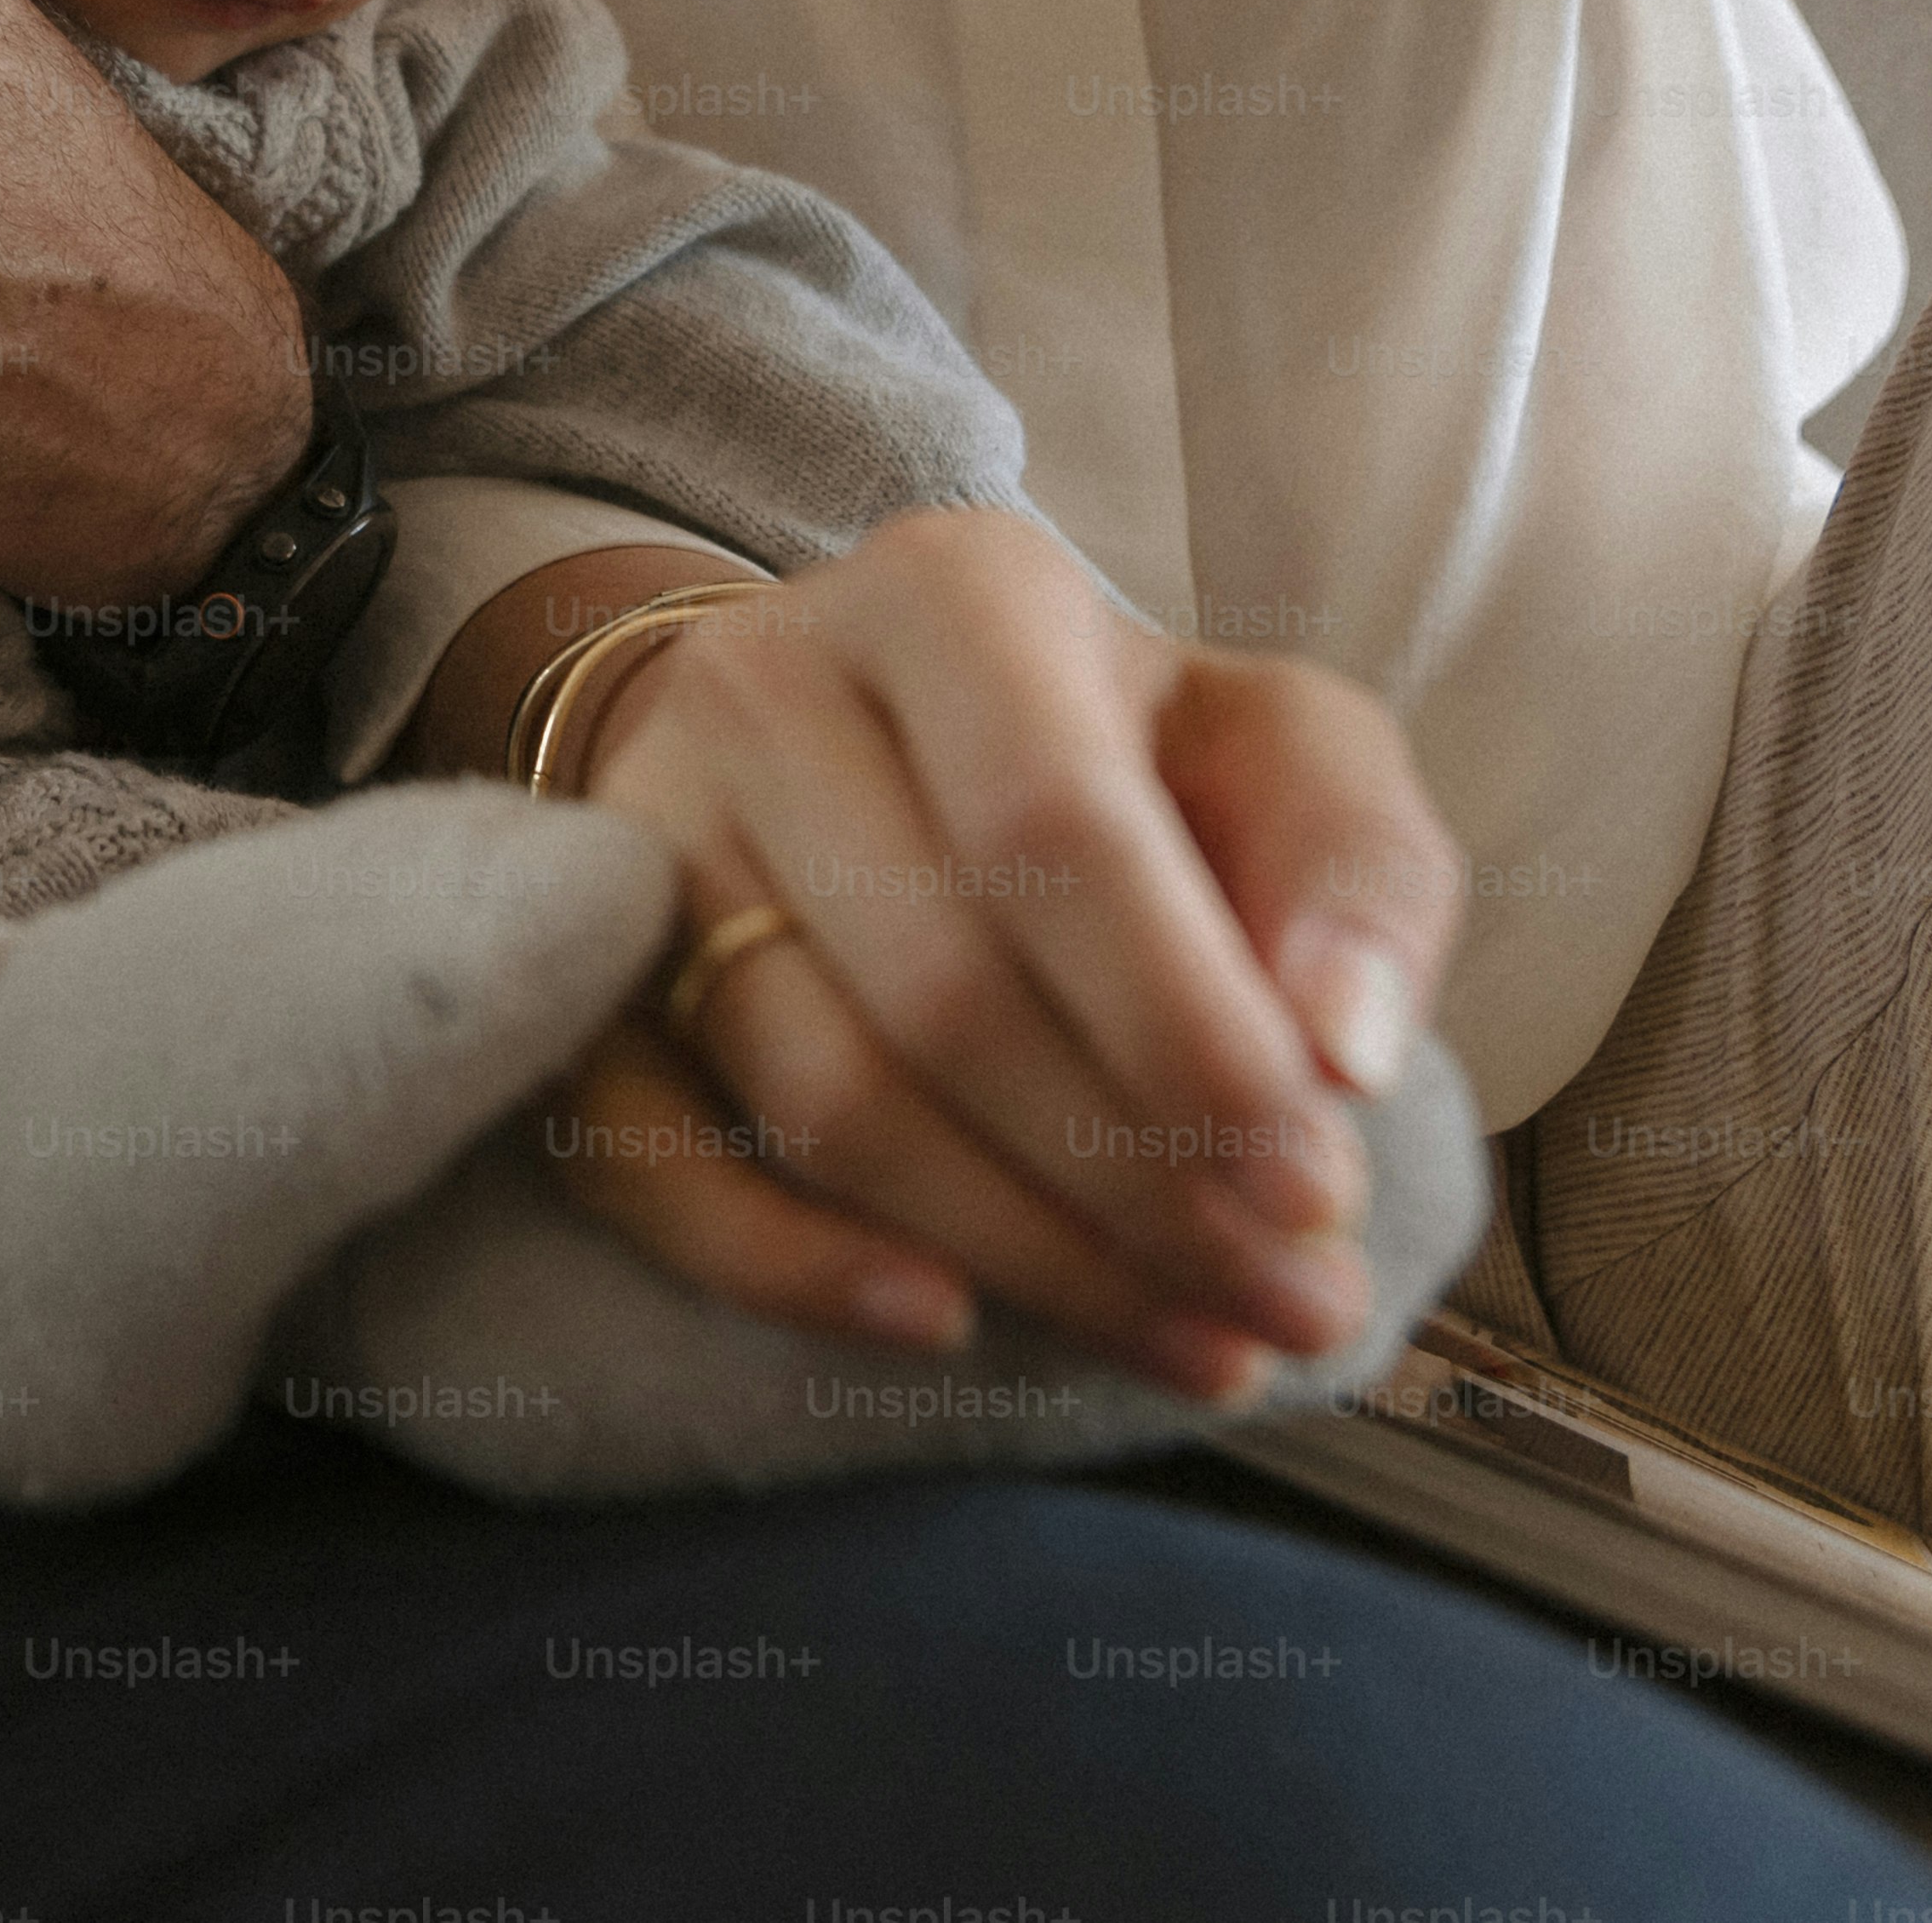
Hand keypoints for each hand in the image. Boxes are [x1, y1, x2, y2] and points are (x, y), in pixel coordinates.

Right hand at [550, 508, 1465, 1393]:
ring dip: (1022, 1251)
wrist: (849, 720)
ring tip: (1194, 1337)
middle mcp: (768, 684)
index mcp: (954, 595)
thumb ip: (1354, 866)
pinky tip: (941, 1323)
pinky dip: (788, 1264)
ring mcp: (644, 828)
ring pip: (821, 1091)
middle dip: (1141, 1186)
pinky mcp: (576, 964)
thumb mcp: (1269, 748)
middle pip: (946, 989)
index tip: (1319, 1190)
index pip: (1054, 828)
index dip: (1187, 1029)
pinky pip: (642, 1152)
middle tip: (1291, 1306)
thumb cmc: (1107, 754)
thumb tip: (1348, 1052)